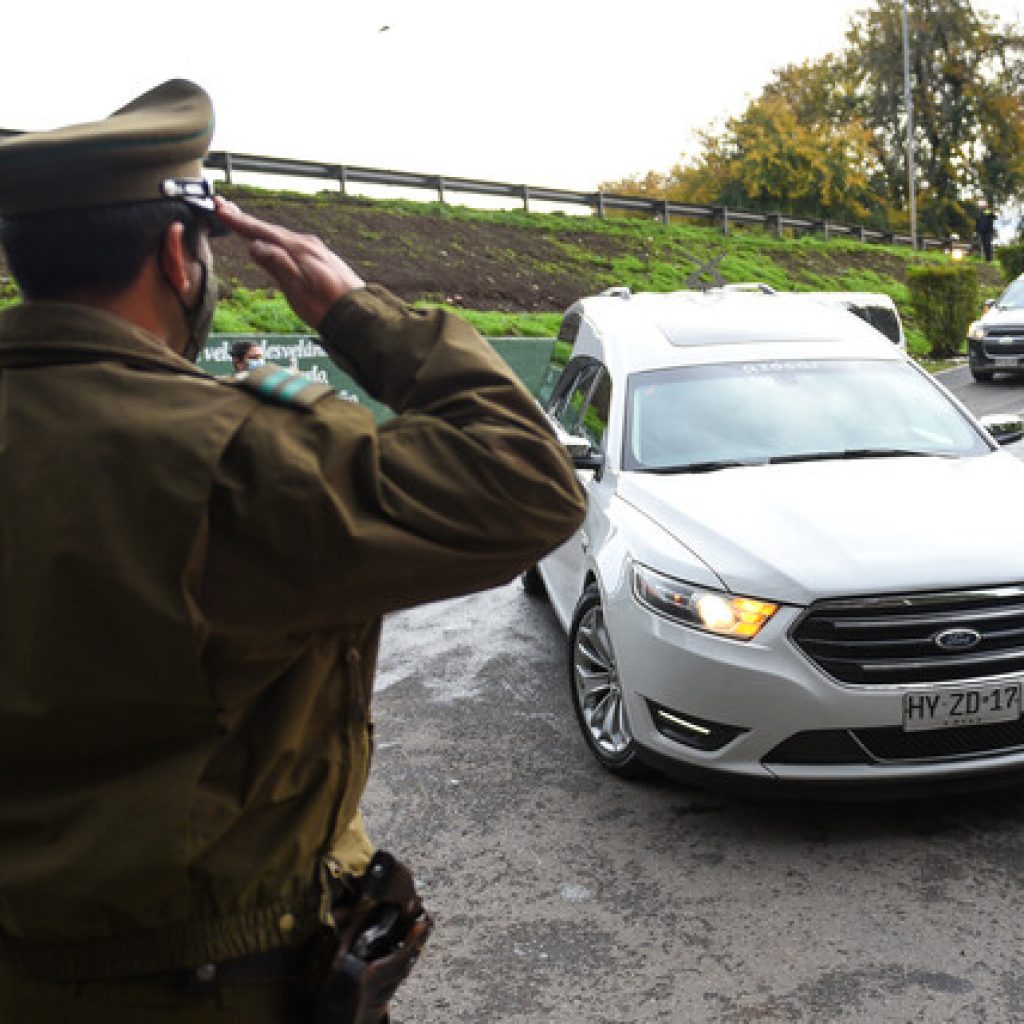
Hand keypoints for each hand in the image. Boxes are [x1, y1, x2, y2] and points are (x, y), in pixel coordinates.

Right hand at [214, 197, 364, 327]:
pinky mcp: (322, 259)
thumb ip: (276, 265)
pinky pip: (292, 242)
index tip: (219, 209)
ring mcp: (316, 250)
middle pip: (270, 229)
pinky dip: (276, 237)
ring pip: (281, 235)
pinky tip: (272, 240)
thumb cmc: (327, 307)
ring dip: (260, 227)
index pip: (262, 231)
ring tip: (242, 220)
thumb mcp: (297, 289)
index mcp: (298, 249)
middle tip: (223, 205)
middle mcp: (308, 244)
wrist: (359, 315)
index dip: (239, 222)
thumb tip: (254, 245)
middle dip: (245, 219)